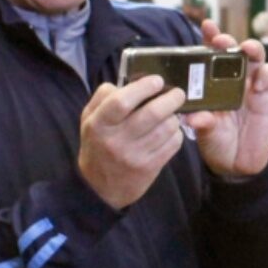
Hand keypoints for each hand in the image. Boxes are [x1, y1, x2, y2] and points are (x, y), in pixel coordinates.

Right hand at [78, 75, 187, 209]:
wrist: (99, 187)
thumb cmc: (97, 144)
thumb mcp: (89, 119)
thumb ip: (103, 97)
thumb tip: (128, 81)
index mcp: (99, 124)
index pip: (122, 101)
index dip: (143, 87)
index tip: (157, 80)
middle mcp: (115, 140)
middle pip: (151, 114)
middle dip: (170, 99)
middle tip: (178, 93)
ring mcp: (133, 156)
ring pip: (166, 128)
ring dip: (175, 117)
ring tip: (173, 113)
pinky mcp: (149, 168)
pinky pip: (172, 145)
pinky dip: (177, 134)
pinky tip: (172, 131)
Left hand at [182, 20, 267, 178]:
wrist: (238, 164)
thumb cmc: (217, 142)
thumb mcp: (206, 133)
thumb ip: (203, 123)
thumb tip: (194, 118)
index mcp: (213, 83)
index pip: (211, 55)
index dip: (210, 38)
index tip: (207, 26)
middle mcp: (232, 79)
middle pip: (234, 51)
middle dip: (229, 40)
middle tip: (223, 40)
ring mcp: (252, 86)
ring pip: (256, 58)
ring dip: (253, 50)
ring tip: (247, 49)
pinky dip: (267, 74)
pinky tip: (261, 82)